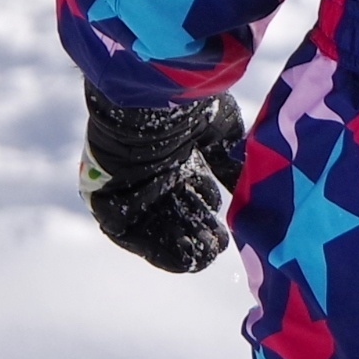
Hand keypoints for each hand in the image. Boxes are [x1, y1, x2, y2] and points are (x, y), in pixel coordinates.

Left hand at [82, 87, 247, 274]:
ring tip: (205, 254)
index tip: (228, 227)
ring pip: (158, 227)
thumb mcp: (221, 134)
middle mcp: (154, 172)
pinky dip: (155, 248)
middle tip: (218, 244)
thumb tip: (251, 182)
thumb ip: (232, 162)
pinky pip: (129, 234)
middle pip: (178, 214)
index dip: (210, 214)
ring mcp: (131, 188)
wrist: (147, 102)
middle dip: (200, 231)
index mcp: (178, 154)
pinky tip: (183, 256)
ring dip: (183, 243)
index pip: (195, 194)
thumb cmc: (185, 109)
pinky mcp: (106, 202)